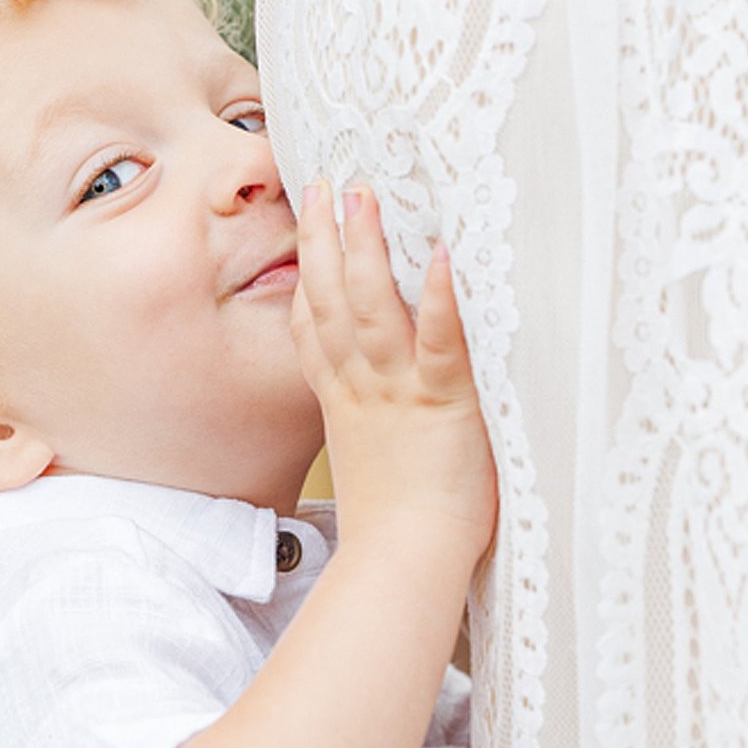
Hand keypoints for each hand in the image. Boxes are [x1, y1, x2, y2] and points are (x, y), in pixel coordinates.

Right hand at [290, 181, 497, 569]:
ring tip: (365, 195)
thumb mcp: (372, 464)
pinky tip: (442, 256)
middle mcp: (362, 387)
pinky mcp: (442, 402)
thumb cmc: (397, 530)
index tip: (305, 232)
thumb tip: (385, 416)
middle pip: (330, 298)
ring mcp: (397, 391)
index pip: (313, 329)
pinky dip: (438, 298)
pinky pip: (437, 340)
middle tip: (324, 184)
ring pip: (370, 305)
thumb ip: (374, 426)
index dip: (306, 277)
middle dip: (325, 238)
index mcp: (345, 402)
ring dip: (366, 247)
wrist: (403, 563)